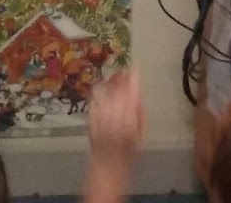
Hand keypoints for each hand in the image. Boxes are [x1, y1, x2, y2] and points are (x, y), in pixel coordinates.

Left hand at [83, 68, 144, 202]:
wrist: (107, 162)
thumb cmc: (129, 150)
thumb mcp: (140, 131)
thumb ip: (138, 112)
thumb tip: (136, 93)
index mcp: (129, 120)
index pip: (131, 94)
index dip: (133, 79)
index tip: (134, 68)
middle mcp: (113, 116)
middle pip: (116, 91)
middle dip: (120, 78)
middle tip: (124, 69)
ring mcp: (99, 116)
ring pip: (104, 93)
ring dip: (109, 82)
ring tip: (114, 75)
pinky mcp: (89, 117)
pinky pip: (94, 100)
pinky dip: (99, 91)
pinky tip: (102, 86)